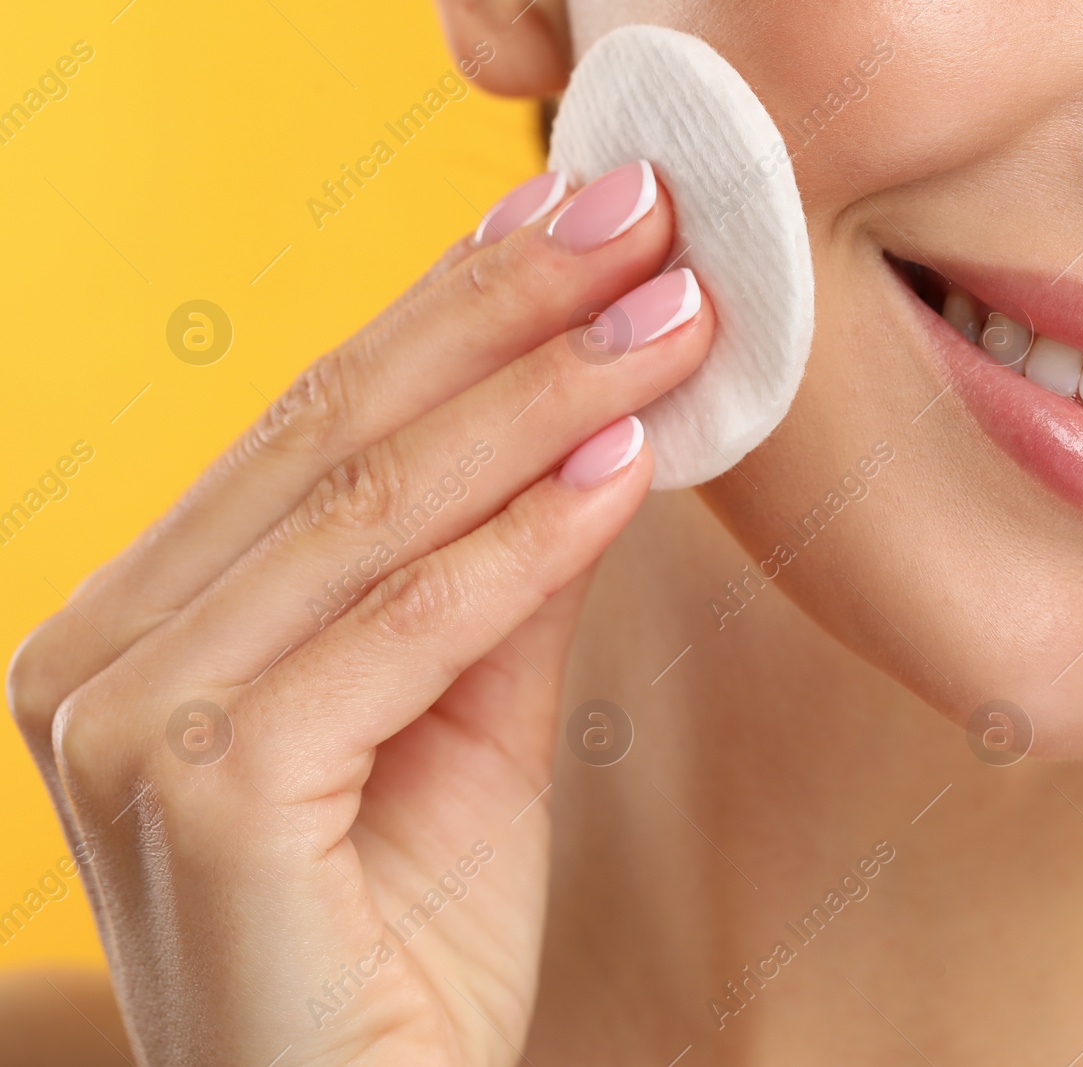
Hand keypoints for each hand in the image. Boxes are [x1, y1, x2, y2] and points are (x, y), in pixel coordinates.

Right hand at [7, 161, 711, 1065]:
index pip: (312, 422)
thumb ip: (499, 572)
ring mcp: (124, 721)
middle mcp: (93, 652)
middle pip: (331, 434)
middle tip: (641, 217)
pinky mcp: (197, 793)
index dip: (454, 303)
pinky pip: (395, 629)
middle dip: (505, 311)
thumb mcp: (465, 723)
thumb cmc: (407, 943)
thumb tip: (591, 417)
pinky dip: (521, 543)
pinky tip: (626, 463)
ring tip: (666, 317)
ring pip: (366, 510)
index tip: (574, 215)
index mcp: (137, 620)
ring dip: (539, 399)